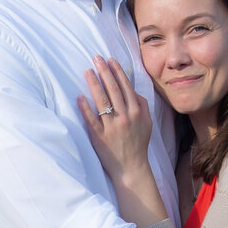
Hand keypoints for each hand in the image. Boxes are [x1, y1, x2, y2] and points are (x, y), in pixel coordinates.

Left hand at [78, 57, 152, 180]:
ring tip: (88, 71)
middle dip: (105, 71)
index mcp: (137, 112)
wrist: (132, 168)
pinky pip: (91, 120)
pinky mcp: (100, 137)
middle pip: (113, 89)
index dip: (117, 71)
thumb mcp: (147, 123)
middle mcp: (125, 117)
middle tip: (96, 58)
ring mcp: (112, 127)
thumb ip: (142, 105)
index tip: (110, 60)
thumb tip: (133, 89)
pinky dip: (85, 108)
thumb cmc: (138, 144)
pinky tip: (80, 96)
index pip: (125, 87)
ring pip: (102, 101)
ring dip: (94, 84)